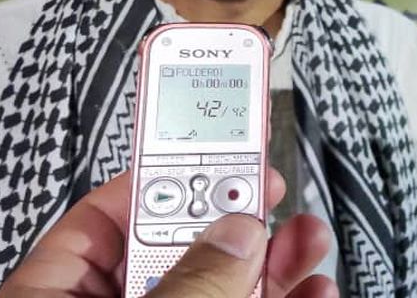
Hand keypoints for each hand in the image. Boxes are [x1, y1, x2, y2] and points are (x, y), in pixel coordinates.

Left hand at [0, 169, 336, 297]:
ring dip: (274, 264)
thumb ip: (188, 284)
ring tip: (311, 239)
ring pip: (222, 289)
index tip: (211, 135)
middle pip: (176, 251)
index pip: (103, 218)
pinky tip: (313, 292)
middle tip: (275, 187)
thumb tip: (236, 231)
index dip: (160, 171)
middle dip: (235, 218)